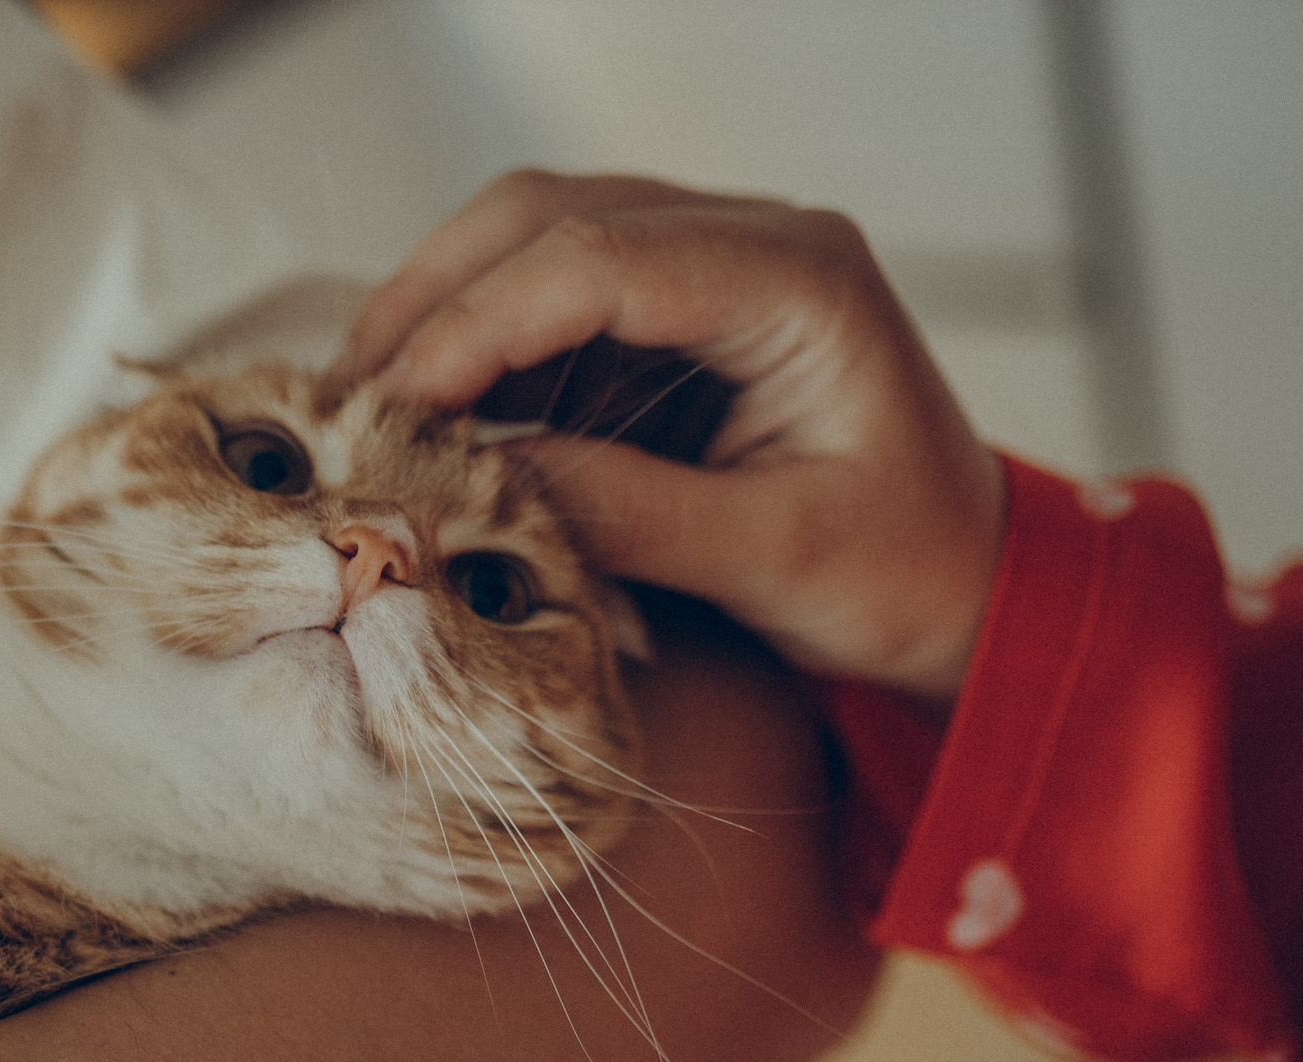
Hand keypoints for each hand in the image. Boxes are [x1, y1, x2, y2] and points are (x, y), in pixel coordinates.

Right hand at [335, 170, 1006, 703]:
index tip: (394, 406)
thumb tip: (485, 480)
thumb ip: (632, 514)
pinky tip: (420, 416)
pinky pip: (541, 303)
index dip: (477, 325)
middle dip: (433, 301)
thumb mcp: (773, 561)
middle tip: (349, 402)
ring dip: (436, 315)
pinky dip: (469, 351)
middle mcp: (749, 243)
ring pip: (528, 240)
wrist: (968, 588)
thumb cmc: (902, 574)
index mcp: (799, 281)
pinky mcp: (664, 319)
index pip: (600, 262)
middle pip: (547, 217)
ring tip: (363, 411)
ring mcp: (703, 270)